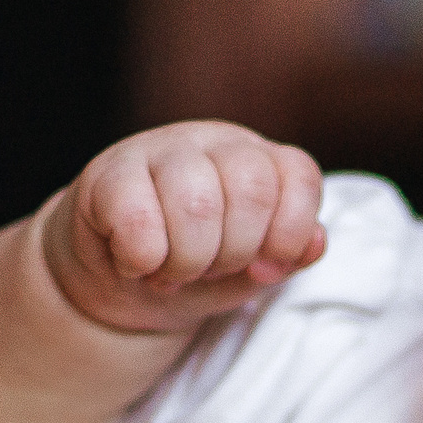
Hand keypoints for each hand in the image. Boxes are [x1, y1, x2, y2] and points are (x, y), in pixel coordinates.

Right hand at [46, 122, 326, 333]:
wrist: (120, 281)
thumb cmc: (197, 268)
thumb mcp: (253, 269)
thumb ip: (290, 255)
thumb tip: (315, 243)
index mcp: (259, 158)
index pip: (299, 176)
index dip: (288, 235)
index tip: (263, 269)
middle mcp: (214, 141)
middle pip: (252, 189)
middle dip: (235, 253)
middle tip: (208, 270)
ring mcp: (159, 149)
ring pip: (197, 202)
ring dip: (188, 261)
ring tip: (172, 273)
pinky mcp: (107, 173)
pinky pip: (138, 219)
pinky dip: (143, 260)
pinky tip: (137, 264)